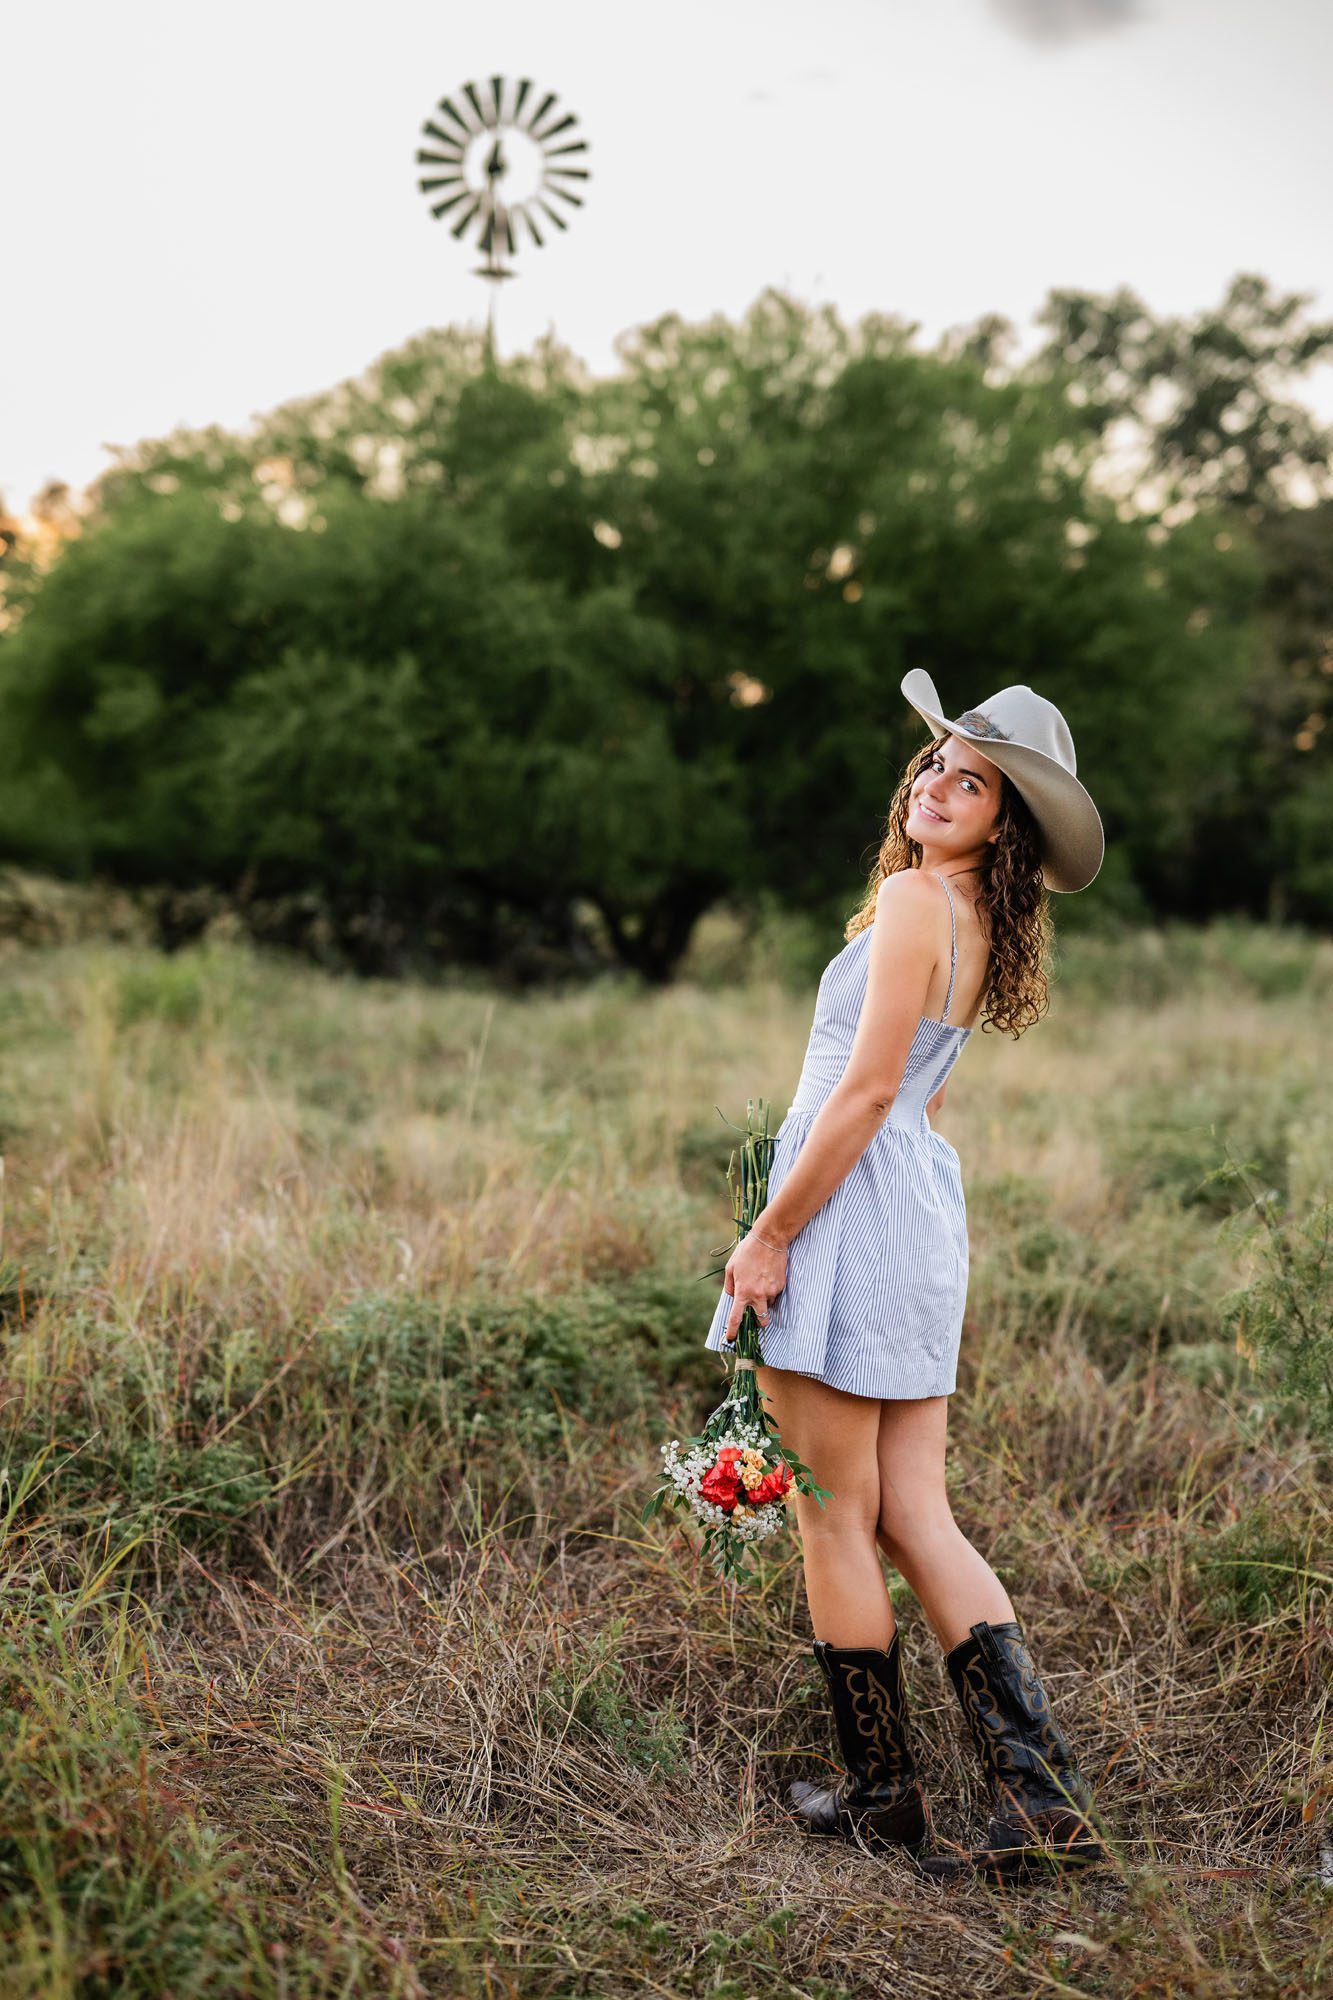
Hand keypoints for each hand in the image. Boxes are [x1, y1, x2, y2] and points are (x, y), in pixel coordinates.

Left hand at [721, 1229, 787, 1343]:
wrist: (769, 1240)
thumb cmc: (747, 1252)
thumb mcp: (731, 1267)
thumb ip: (730, 1286)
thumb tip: (733, 1297)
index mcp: (743, 1292)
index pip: (736, 1318)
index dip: (733, 1332)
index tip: (731, 1340)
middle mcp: (758, 1295)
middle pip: (761, 1321)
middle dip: (759, 1323)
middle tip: (756, 1315)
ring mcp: (771, 1292)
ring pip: (768, 1306)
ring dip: (764, 1301)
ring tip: (760, 1282)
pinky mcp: (781, 1286)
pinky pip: (775, 1294)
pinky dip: (771, 1290)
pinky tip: (767, 1275)